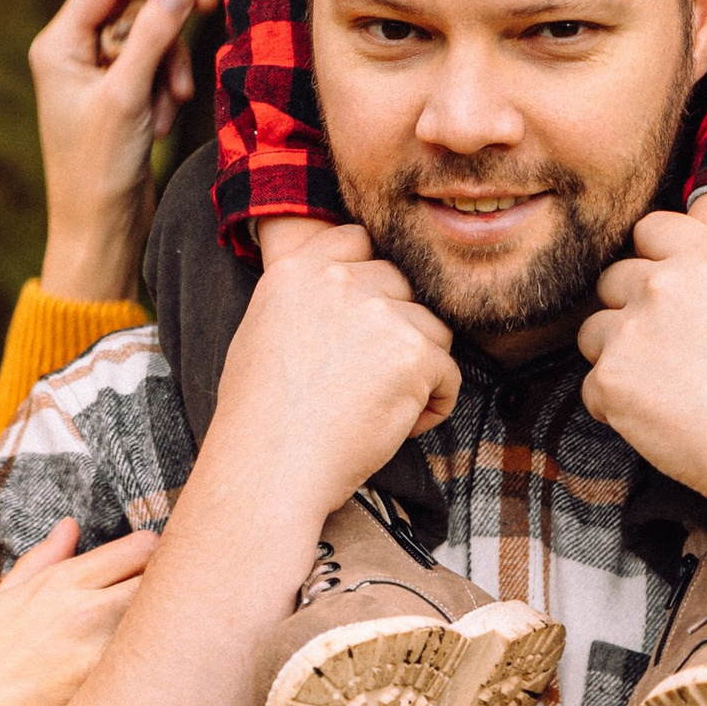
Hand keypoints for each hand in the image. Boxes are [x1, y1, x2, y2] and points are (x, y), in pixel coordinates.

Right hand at [0, 519, 159, 705]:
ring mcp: (101, 655)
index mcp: (61, 583)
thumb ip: (42, 560)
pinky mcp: (105, 695)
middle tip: (164, 598)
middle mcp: (88, 612)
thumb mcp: (0, 600)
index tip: (150, 565)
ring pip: (163, 624)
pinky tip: (144, 672)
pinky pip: (147, 669)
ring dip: (167, 624)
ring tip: (158, 635)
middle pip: (164, 581)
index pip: (140, 549)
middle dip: (169, 584)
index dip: (153, 554)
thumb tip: (71, 527)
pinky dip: (153, 664)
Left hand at [31, 0, 210, 303]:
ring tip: (170, 105)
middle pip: (131, 3)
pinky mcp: (117, 95)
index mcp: (58, 44)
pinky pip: (152, 67)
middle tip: (211, 10)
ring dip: (169, 66)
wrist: (99, 230)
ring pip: (148, 37)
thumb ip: (154, 35)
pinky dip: (165, 88)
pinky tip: (161, 124)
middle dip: (167, 22)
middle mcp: (72, 52)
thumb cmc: (99, 169)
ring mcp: (95, 74)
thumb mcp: (129, 96)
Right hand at [203, 220, 458, 530]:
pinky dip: (432, 404)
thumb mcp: (262, 332)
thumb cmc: (259, 417)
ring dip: (419, 366)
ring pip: (432, 328)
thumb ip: (304, 300)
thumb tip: (341, 298)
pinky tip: (398, 426)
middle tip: (373, 377)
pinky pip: (447, 374)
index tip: (368, 315)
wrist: (270, 465)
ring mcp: (380, 314)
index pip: (357, 240)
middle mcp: (340, 281)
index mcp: (298, 271)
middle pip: (401, 284)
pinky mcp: (414, 353)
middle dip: (398, 327)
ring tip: (384, 408)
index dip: (371, 277)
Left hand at [577, 210, 706, 506]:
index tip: (658, 285)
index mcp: (706, 259)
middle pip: (613, 280)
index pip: (650, 230)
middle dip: (627, 309)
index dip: (651, 257)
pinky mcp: (610, 381)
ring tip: (654, 388)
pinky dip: (612, 406)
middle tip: (656, 346)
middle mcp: (660, 286)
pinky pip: (592, 387)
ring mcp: (629, 332)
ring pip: (593, 333)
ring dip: (614, 355)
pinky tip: (652, 420)